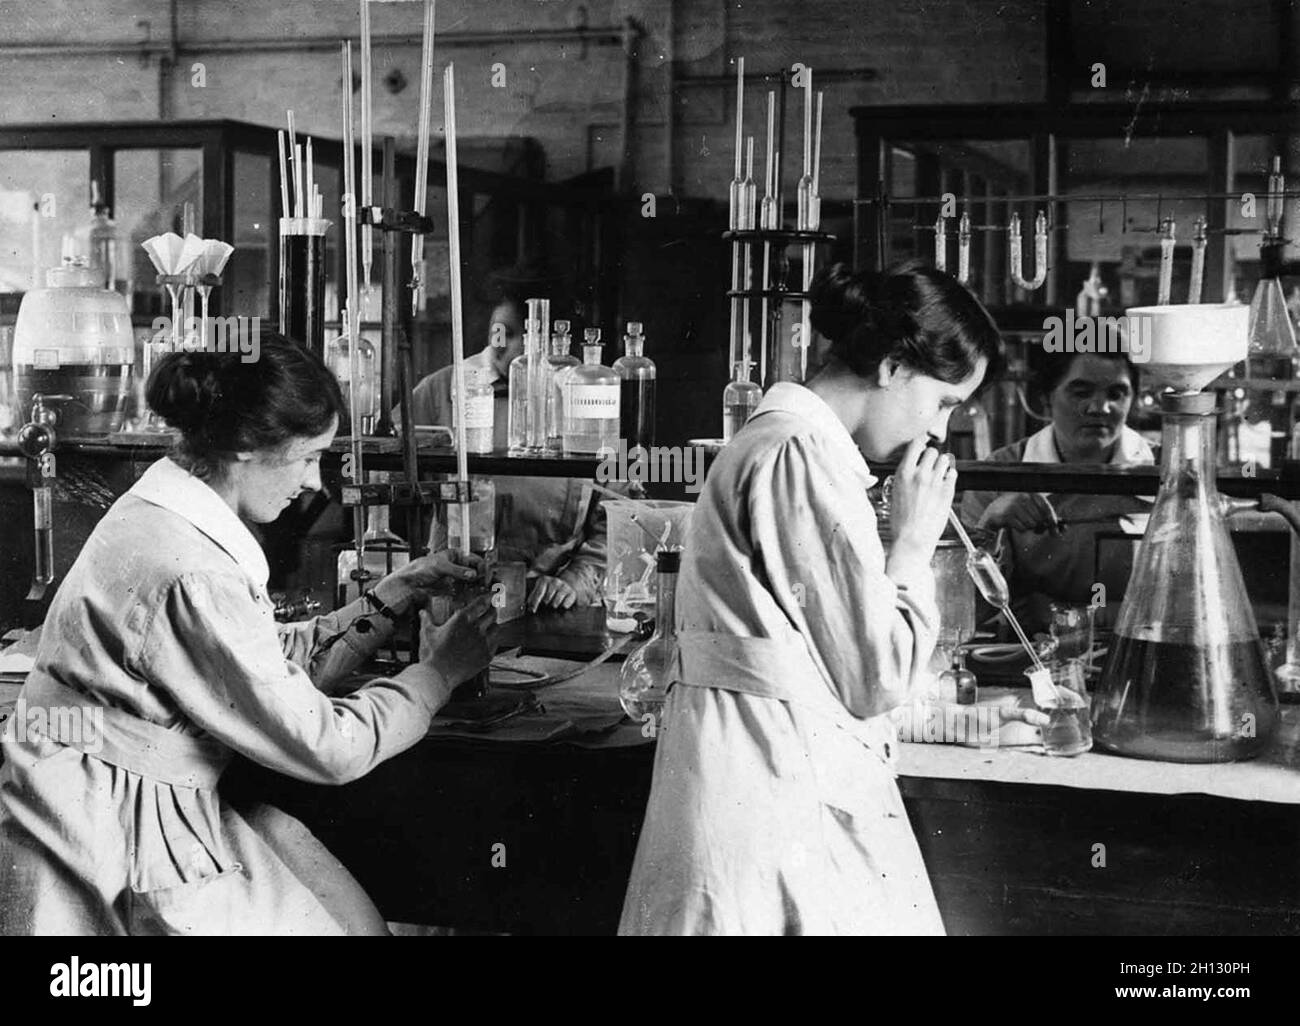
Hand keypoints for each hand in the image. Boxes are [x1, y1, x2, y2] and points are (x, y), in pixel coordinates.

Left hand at [385, 549, 485, 609]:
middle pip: (477, 571)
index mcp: (457, 555)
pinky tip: (475, 597)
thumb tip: (473, 574)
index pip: (476, 560)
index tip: (484, 577)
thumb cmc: (420, 569)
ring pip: (474, 582)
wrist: (410, 583)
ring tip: (485, 593)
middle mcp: (459, 566)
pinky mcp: (454, 589)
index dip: (482, 568)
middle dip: (484, 578)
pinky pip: (466, 591)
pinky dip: (471, 594)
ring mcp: (457, 578)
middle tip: (489, 586)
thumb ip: (457, 570)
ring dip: (480, 587)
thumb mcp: (440, 567)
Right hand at [418, 594, 497, 687]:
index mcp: (462, 619)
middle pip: (492, 613)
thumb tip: (423, 612)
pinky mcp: (486, 656)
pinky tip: (489, 641)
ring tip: (490, 625)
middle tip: (491, 609)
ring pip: (497, 628)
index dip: (490, 596)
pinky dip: (494, 640)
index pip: (482, 602)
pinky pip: (496, 644)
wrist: (438, 676)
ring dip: (494, 625)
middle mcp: (476, 629)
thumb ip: (426, 620)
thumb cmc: (432, 655)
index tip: (493, 593)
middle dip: (493, 609)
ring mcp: (483, 643)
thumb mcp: (426, 633)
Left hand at [528, 574, 576, 611]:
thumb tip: (525, 608)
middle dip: (545, 605)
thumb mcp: (539, 589)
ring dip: (553, 607)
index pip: (538, 594)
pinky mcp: (571, 593)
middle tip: (546, 605)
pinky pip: (564, 606)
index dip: (534, 603)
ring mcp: (563, 587)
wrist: (567, 583)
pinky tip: (562, 604)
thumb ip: (532, 597)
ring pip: (555, 604)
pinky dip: (562, 608)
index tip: (532, 611)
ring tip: (553, 605)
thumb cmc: (549, 589)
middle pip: (546, 600)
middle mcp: (554, 582)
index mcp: (543, 580)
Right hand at [888, 437, 956, 554]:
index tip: (921, 448)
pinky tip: (944, 484)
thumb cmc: (901, 522)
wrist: (912, 539)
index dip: (920, 445)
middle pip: (932, 451)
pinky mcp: (947, 491)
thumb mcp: (895, 493)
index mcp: (903, 474)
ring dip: (942, 465)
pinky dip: (950, 476)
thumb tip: (914, 467)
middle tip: (929, 466)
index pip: (915, 444)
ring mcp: (935, 482)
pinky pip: (953, 473)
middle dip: (932, 457)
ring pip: (945, 459)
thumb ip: (905, 477)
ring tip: (938, 474)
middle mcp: (920, 474)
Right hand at [979, 493, 1060, 533]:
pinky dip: (1020, 529)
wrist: (995, 511)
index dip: (1052, 520)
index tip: (1055, 531)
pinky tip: (1014, 523)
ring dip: (1028, 527)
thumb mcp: (1031, 509)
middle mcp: (1023, 497)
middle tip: (1032, 525)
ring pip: (1031, 524)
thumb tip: (1057, 532)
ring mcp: (1014, 505)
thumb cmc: (1017, 510)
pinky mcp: (1007, 515)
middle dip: (1038, 525)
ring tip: (1020, 521)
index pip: (1046, 508)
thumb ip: (1045, 518)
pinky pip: (1022, 528)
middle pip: (1040, 519)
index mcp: (1031, 493)